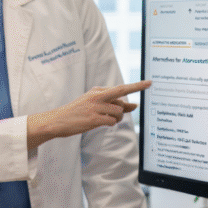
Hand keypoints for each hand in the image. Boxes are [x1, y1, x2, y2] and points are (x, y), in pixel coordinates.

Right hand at [28, 80, 150, 150]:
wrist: (57, 121)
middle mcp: (97, 96)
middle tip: (138, 99)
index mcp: (97, 91)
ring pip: (118, 112)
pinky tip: (101, 123)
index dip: (137, 86)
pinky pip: (111, 121)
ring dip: (117, 118)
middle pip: (122, 96)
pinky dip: (110, 124)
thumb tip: (134, 106)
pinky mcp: (93, 118)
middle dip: (129, 101)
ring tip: (106, 120)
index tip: (149, 83)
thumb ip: (114, 105)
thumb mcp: (94, 105)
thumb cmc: (77, 113)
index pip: (121, 88)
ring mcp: (95, 107)